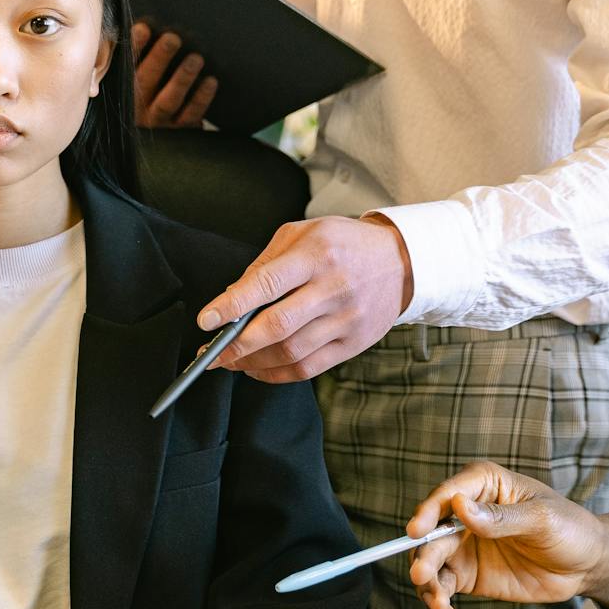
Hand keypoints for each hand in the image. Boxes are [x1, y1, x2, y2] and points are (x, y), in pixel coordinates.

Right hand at [131, 22, 217, 128]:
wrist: (152, 143)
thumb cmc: (145, 100)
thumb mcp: (131, 83)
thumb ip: (133, 59)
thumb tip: (141, 25)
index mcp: (123, 92)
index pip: (124, 67)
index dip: (134, 48)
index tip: (143, 28)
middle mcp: (137, 109)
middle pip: (145, 82)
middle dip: (159, 59)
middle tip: (173, 39)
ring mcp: (158, 123)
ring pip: (168, 101)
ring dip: (182, 78)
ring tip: (196, 59)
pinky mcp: (178, 132)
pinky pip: (190, 115)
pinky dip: (201, 99)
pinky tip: (211, 81)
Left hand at [196, 215, 413, 381]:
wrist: (402, 261)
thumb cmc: (343, 244)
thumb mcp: (303, 233)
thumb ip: (265, 262)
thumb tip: (232, 296)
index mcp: (315, 255)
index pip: (267, 283)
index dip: (232, 305)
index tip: (206, 320)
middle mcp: (333, 288)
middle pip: (277, 326)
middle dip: (236, 346)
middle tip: (210, 355)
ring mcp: (346, 319)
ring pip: (290, 352)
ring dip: (252, 363)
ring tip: (231, 362)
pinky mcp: (354, 343)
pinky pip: (309, 368)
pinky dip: (276, 374)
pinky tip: (258, 369)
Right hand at [405, 460, 608, 608]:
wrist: (588, 566)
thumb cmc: (571, 529)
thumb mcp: (541, 519)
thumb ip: (500, 517)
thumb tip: (460, 507)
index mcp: (484, 486)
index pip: (447, 495)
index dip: (428, 512)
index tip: (417, 532)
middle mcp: (465, 513)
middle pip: (432, 532)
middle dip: (424, 556)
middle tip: (422, 576)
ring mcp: (463, 544)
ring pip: (431, 561)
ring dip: (428, 584)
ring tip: (440, 606)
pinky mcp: (467, 574)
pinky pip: (443, 586)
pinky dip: (440, 602)